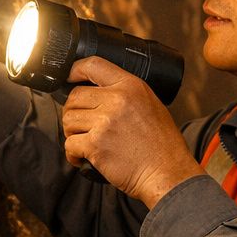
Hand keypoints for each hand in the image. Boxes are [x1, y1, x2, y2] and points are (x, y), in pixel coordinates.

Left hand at [61, 56, 202, 206]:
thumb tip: (99, 92)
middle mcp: (116, 100)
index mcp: (131, 86)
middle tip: (82, 124)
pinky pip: (69, 144)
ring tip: (85, 141)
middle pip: (75, 96)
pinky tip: (82, 157)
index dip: (75, 70)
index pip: (93, 65)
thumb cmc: (162, 144)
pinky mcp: (95, 145)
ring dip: (72, 132)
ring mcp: (104, 122)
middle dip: (73, 111)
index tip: (69, 77)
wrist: (167, 172)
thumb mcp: (151, 104)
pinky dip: (72, 154)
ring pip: (68, 120)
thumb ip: (127, 94)